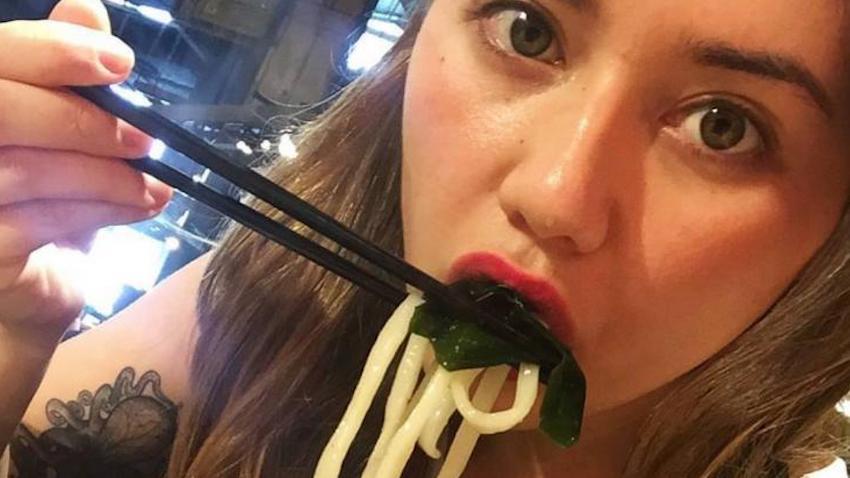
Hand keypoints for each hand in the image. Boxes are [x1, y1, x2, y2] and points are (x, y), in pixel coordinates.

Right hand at [0, 0, 171, 347]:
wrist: (17, 304)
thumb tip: (86, 6)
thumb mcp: (53, 140)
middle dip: (82, 119)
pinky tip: (138, 208)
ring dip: (108, 175)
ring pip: (27, 168)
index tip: (120, 62)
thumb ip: (59, 77)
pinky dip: (100, 210)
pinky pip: (40, 218)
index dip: (52, 50)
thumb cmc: (32, 212)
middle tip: (143, 140)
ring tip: (151, 186)